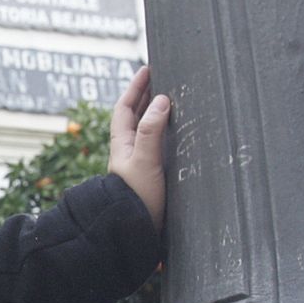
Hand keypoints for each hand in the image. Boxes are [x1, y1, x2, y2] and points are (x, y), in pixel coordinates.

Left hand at [108, 65, 170, 231]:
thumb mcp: (145, 161)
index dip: (135, 88)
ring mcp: (141, 164)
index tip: (147, 69)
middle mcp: (130, 152)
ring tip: (173, 96)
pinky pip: (160, 145)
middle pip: (136, 116)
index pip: (125, 108)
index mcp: (122, 144)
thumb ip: (151, 131)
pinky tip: (181, 132)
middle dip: (147, 96)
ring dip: (158, 113)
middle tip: (163, 77)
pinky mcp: (153, 176)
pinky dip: (168, 132)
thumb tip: (160, 100)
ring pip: (148, 130)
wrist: (134, 233)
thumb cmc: (137, 198)